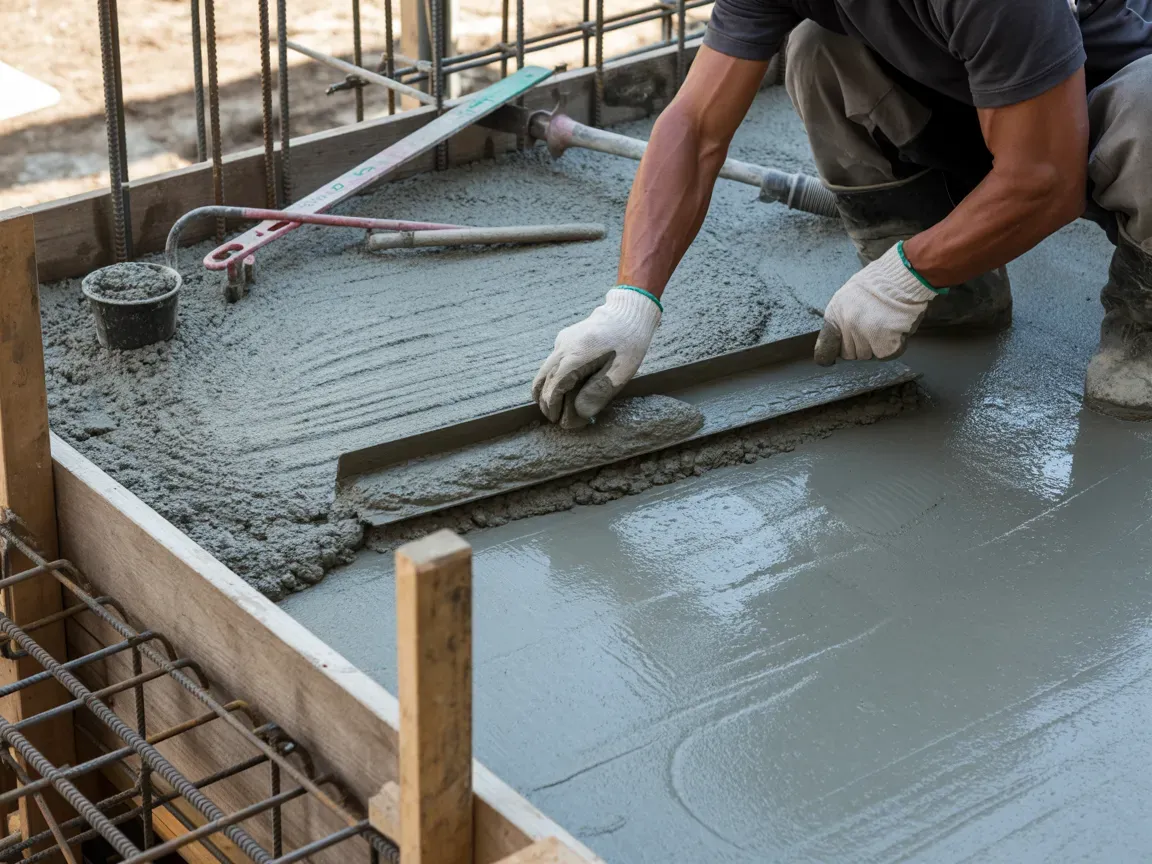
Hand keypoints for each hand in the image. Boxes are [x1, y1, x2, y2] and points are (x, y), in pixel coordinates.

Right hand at [532, 287, 661, 427]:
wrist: (628, 311)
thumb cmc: (629, 342)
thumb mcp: (622, 371)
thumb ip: (599, 392)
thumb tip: (580, 412)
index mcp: (575, 357)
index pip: (554, 387)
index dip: (552, 406)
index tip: (556, 420)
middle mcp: (563, 347)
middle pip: (542, 378)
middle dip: (544, 400)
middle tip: (552, 417)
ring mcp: (563, 341)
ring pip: (544, 369)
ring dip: (546, 389)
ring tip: (553, 406)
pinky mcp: (566, 338)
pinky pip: (553, 361)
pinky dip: (553, 377)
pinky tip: (565, 386)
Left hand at [814, 242, 938, 364]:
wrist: (901, 277)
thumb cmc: (877, 284)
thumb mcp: (846, 298)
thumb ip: (840, 321)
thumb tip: (838, 342)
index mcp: (835, 315)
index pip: (825, 348)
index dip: (828, 356)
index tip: (830, 360)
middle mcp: (848, 326)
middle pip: (849, 354)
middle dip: (860, 346)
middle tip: (872, 328)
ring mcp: (866, 334)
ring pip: (868, 355)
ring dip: (877, 346)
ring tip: (885, 326)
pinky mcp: (885, 342)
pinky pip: (886, 355)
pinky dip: (893, 347)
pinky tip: (895, 331)